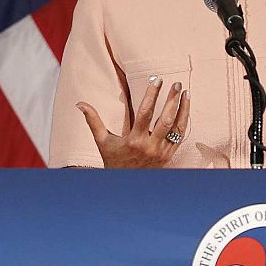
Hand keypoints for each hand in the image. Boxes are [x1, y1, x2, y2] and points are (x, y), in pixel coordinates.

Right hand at [75, 79, 190, 168]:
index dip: (152, 95)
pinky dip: (184, 121)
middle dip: (172, 100)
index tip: (157, 79)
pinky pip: (180, 137)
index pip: (145, 113)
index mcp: (133, 141)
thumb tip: (79, 104)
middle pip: (165, 119)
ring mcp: (161, 152)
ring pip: (177, 128)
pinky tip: (186, 108)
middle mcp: (150, 147)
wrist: (127, 186)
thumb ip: (93, 120)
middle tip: (177, 84)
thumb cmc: (114, 161)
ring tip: (186, 92)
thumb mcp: (102, 141)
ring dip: (183, 109)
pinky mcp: (169, 156)